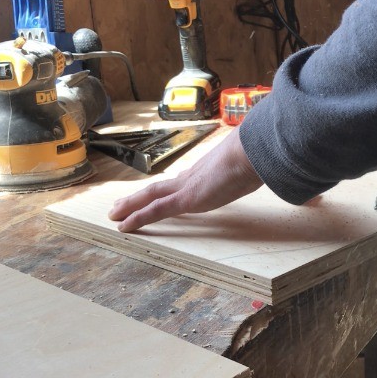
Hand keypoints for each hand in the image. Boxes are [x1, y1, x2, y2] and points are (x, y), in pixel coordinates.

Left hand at [108, 127, 263, 231]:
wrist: (254, 152)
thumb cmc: (257, 159)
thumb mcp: (252, 168)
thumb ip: (250, 171)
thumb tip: (261, 169)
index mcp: (205, 172)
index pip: (180, 182)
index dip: (166, 190)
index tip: (156, 195)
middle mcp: (191, 177)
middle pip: (159, 188)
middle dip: (139, 197)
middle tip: (121, 204)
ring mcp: (186, 187)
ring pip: (150, 197)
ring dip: (131, 205)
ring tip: (115, 214)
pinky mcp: (185, 199)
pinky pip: (155, 210)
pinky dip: (137, 217)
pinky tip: (124, 226)